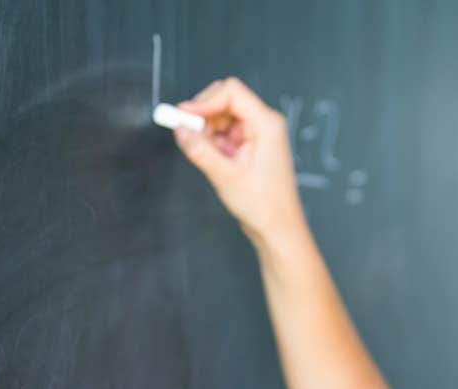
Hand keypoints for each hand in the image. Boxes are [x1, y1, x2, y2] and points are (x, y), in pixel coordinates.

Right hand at [172, 77, 305, 246]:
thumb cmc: (263, 205)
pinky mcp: (250, 145)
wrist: (277, 228)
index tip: (184, 115)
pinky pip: (224, 132)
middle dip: (203, 115)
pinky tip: (213, 160)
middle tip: (189, 136)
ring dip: (206, 130)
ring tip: (207, 156)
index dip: (205, 100)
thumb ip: (200, 149)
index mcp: (266, 124)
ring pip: (222, 116)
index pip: (232, 92)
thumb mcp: (225, 176)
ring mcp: (257, 134)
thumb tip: (180, 129)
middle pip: (225, 100)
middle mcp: (264, 124)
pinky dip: (212, 141)